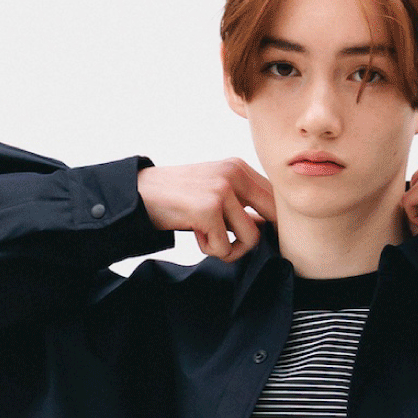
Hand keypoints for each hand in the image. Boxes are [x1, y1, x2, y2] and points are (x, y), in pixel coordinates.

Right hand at [136, 160, 276, 260]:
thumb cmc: (179, 199)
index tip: (265, 238)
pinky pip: (226, 248)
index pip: (276, 200)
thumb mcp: (216, 193)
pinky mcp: (209, 208)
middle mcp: (234, 173)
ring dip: (231, 249)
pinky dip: (210, 250)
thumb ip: (243, 206)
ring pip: (252, 238)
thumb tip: (271, 229)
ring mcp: (222, 189)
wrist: (141, 193)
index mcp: (239, 167)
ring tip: (209, 238)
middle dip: (259, 239)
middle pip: (273, 218)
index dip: (275, 225)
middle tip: (239, 246)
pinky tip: (195, 235)